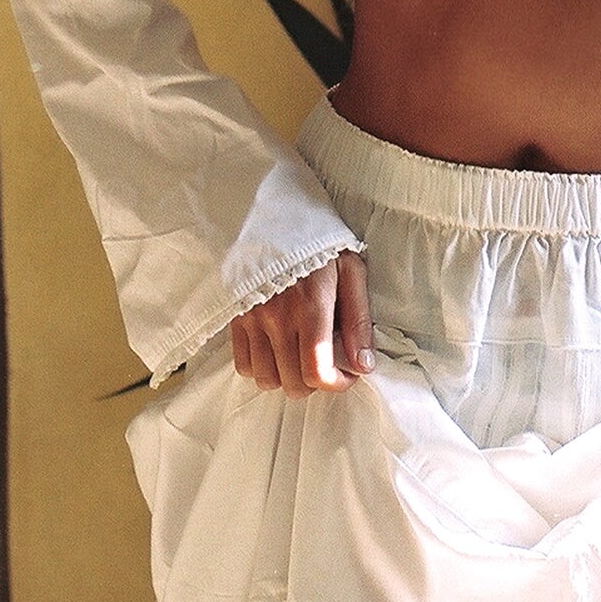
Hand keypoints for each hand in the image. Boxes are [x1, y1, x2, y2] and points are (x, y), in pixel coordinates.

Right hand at [229, 249, 373, 396]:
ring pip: (267, 379)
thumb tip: (363, 364)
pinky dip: (261, 369)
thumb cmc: (321, 244)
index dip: (337, 384)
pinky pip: (243, 364)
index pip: (317, 371)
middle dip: (316, 383)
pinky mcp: (237, 317)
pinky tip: (277, 352)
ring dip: (287, 378)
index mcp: (311, 307)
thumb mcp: (352, 272)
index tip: (347, 374)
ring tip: (300, 358)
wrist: (279, 216)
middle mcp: (278, 318)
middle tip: (326, 364)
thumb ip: (358, 320)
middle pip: (293, 382)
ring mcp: (253, 319)